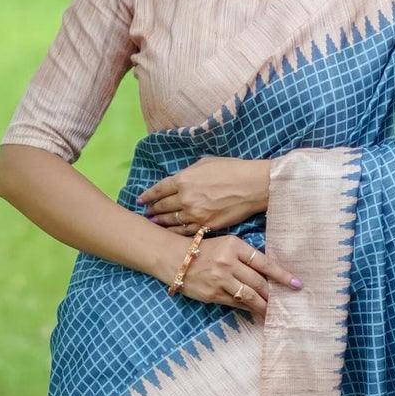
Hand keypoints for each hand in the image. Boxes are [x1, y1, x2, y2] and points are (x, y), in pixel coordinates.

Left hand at [140, 158, 271, 235]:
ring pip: (171, 222)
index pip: (158, 190)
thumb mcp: (205, 163)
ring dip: (161, 222)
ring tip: (155, 223)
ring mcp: (195, 214)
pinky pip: (185, 232)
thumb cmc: (232, 169)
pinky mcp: (206, 226)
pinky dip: (176, 232)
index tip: (141, 200)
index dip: (147, 196)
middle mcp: (185, 198)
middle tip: (146, 213)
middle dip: (152, 210)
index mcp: (183, 180)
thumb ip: (188, 173)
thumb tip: (180, 180)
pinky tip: (171, 232)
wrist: (253, 186)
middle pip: (162, 207)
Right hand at [176, 236, 300, 320]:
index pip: (264, 262)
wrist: (173, 258)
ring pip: (248, 296)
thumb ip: (245, 257)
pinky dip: (247, 309)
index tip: (296, 284)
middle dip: (274, 294)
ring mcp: (220, 280)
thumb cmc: (203, 250)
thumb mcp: (226, 245)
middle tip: (287, 303)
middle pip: (258, 282)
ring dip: (263, 306)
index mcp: (234, 246)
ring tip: (274, 313)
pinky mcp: (212, 294)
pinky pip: (235, 303)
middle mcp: (228, 262)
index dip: (282, 275)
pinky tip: (255, 312)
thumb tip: (268, 274)